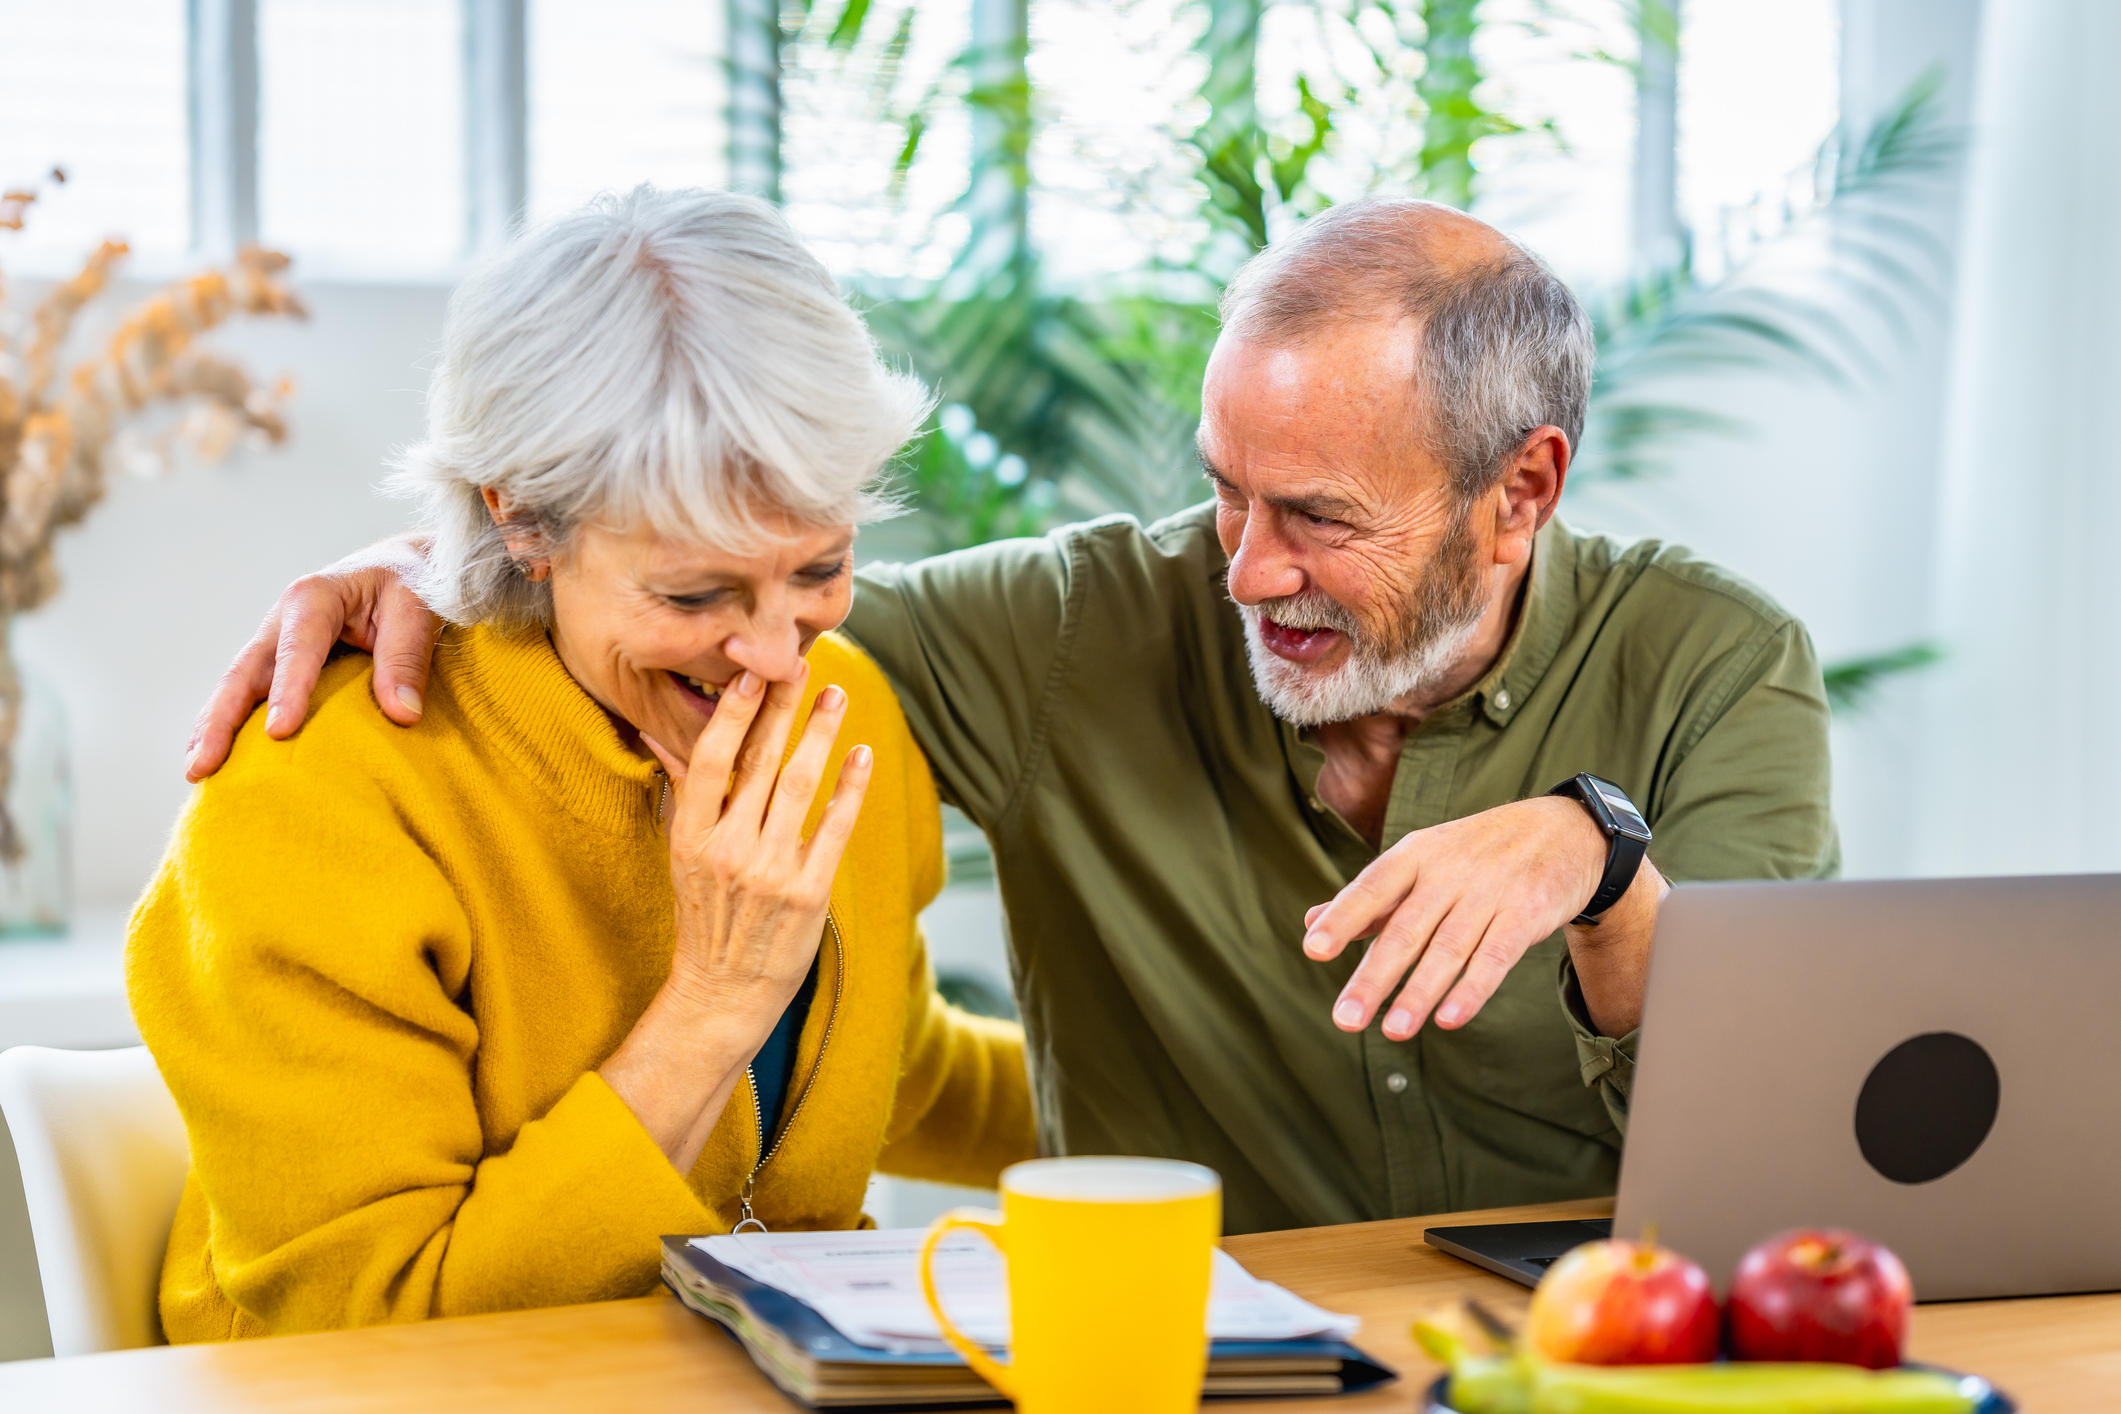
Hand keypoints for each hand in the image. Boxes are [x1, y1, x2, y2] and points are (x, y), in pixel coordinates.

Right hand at [184, 536, 438, 781]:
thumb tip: (402, 714)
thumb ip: (407, 658)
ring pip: (237, 686)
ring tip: (197, 771)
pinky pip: (250, 694)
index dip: (287, 690)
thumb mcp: (418, 609)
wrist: (404, 567)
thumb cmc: (412, 585)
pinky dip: (232, 724)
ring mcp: (275, 641)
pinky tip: (220, 758)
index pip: (298, 649)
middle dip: (222, 719)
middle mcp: (283, 619)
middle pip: (245, 672)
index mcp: (314, 598)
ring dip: (214, 727)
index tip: (279, 732)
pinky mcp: (279, 660)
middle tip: (203, 765)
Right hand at [644, 662, 872, 1019]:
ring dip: (821, 734)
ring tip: (836, 696)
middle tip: (802, 665)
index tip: (751, 674)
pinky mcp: (810, 892)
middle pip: (761, 763)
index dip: (732, 714)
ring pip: (800, 786)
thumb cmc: (704, 916)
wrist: (723, 993)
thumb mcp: (681, 854)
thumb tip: (655, 731)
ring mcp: (772, 872)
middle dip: (783, 709)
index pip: (711, 761)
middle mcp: (730, 850)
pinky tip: (861, 753)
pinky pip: (835, 828)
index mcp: (692, 838)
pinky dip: (850, 787)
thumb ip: (682, 791)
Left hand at [1302, 796, 1637, 1039]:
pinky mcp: (1527, 913)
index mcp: (1416, 855)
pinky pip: (1497, 956)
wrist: (1564, 830)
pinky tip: (1449, 1019)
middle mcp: (1449, 871)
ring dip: (1419, 993)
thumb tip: (1311, 923)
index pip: (1372, 887)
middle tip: (1346, 1019)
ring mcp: (1490, 892)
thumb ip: (1371, 899)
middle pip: (1406, 929)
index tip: (1314, 950)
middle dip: (1374, 977)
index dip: (1342, 918)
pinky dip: (1473, 988)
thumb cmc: (1477, 853)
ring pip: (1448, 948)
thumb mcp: (1422, 860)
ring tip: (1393, 1030)